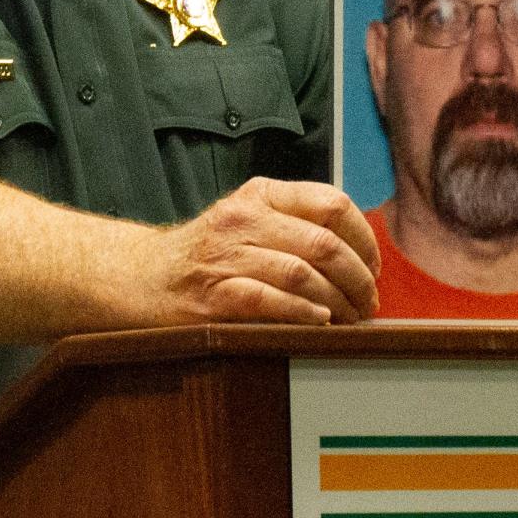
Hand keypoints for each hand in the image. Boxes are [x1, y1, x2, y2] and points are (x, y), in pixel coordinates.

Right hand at [138, 177, 380, 325]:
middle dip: (358, 279)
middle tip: (368, 303)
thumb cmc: (207, 253)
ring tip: (351, 319)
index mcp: (261, 195)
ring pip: (303, 274)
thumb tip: (360, 250)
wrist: (144, 278)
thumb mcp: (248, 219)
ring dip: (338, 302)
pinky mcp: (215, 295)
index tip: (374, 267)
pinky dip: (302, 313)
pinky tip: (319, 322)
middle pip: (324, 243)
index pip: (332, 203)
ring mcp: (227, 256)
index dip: (364, 239)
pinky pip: (270, 300)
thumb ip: (295, 222)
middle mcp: (244, 219)